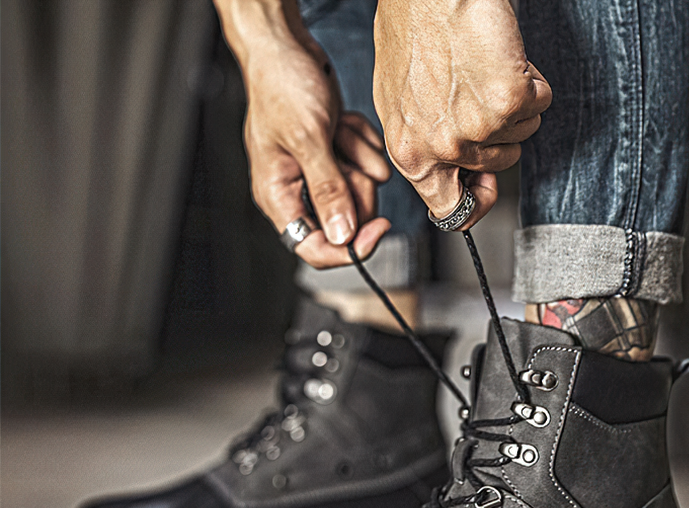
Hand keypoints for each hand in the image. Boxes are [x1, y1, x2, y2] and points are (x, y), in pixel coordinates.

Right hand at [214, 0, 391, 265]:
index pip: (313, 248)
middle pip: (346, 222)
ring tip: (338, 128)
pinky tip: (343, 123)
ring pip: (360, 192)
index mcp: (278, 197)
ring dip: (359, 157)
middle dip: (356, 187)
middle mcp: (297, 192)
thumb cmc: (281, 85)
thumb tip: (342, 235)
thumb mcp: (308, 138)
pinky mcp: (336, 158)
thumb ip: (327, 190)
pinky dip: (362, 143)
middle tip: (347, 157)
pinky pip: (366, 166)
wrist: (286, 46)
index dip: (348, 248)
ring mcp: (318, 175)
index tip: (379, 228)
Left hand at [373, 0, 550, 226]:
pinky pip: (539, 101)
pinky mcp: (509, 101)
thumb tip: (456, 175)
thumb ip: (426, 145)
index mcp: (411, 153)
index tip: (486, 188)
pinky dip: (531, 78)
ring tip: (485, 68)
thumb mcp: (401, 103)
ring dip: (514, 102)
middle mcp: (442, 148)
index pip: (449, 209)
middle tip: (479, 93)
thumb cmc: (413, 28)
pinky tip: (503, 57)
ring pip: (522, 131)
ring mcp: (477, 127)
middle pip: (499, 163)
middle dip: (500, 131)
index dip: (475, 202)